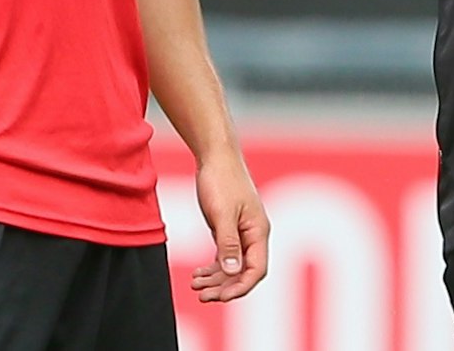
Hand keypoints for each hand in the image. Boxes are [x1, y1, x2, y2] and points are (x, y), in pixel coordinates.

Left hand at [187, 148, 268, 301]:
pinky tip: (199, 274)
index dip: (240, 287)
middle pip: (244, 272)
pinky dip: (214, 267)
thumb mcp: (222, 214)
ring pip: (234, 266)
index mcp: (258, 231)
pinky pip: (226, 255)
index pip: (256, 270)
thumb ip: (228, 244)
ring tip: (195, 285)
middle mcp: (254, 234)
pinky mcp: (230, 228)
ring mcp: (242, 232)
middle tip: (201, 295)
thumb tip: (234, 271)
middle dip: (224, 287)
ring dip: (216, 279)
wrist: (216, 155)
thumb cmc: (221, 180)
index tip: (220, 297)